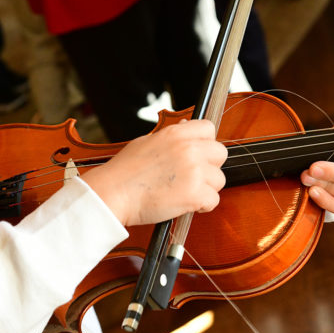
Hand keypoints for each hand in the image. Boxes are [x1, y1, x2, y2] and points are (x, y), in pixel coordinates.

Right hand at [82, 119, 226, 226]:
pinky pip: (214, 200)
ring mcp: (194, 171)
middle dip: (210, 166)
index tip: (197, 154)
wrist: (113, 193)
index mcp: (176, 134)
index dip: (205, 143)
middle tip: (193, 177)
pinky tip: (186, 204)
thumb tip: (187, 126)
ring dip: (206, 188)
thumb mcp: (147, 141)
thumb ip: (172, 135)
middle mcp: (188, 149)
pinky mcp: (195, 194)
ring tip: (185, 193)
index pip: (209, 128)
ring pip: (219, 179)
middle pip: (220, 153)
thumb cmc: (124, 172)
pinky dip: (202, 206)